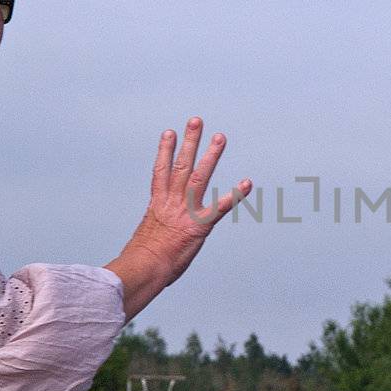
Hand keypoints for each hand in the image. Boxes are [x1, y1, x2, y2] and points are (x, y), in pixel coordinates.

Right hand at [106, 117, 250, 318]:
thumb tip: (146, 246)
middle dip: (189, 142)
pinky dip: (235, 195)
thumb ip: (153, 235)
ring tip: (220, 136)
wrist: (144, 269)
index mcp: (158, 205)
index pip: (161, 171)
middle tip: (196, 121)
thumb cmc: (142, 263)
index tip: (168, 132)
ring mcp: (186, 211)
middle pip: (181, 165)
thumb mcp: (146, 242)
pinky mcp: (200, 225)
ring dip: (211, 155)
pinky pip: (220, 207)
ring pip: (199, 176)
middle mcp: (171, 202)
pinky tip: (247, 183)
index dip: (165, 151)